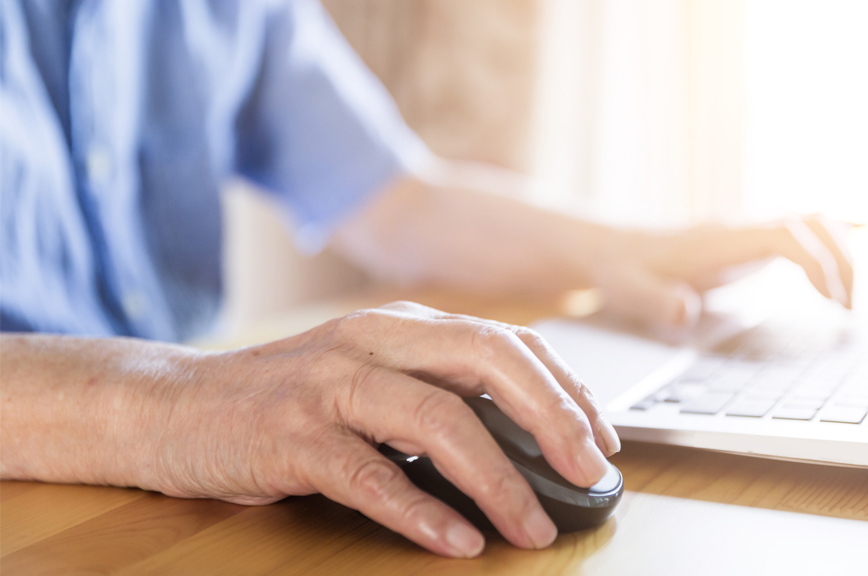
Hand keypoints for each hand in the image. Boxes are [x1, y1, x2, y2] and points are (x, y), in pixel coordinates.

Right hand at [146, 302, 618, 557]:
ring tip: (530, 526)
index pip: (505, 342)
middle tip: (589, 472)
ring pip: (438, 418)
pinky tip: (456, 541)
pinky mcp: (292, 435)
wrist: (175, 406)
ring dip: (497, 477)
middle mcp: (373, 341)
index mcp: (401, 325)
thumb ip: (435, 391)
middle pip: (486, 361)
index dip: (564, 388)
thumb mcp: (369, 376)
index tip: (600, 437)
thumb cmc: (285, 398)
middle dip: (551, 417)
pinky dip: (419, 511)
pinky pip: (370, 475)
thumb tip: (524, 441)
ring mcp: (331, 384)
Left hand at [594, 215, 853, 328]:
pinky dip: (834, 240)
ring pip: (815, 222)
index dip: (818, 263)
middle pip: (814, 223)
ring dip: (842, 255)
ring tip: (845, 303)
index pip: (787, 236)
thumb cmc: (623, 272)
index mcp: (720, 240)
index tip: (831, 303)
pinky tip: (856, 248)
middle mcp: (742, 227)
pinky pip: (803, 229)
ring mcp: (749, 229)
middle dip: (843, 262)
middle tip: (847, 312)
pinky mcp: (751, 239)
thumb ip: (656, 301)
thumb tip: (686, 310)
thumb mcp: (630, 290)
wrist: (613, 248)